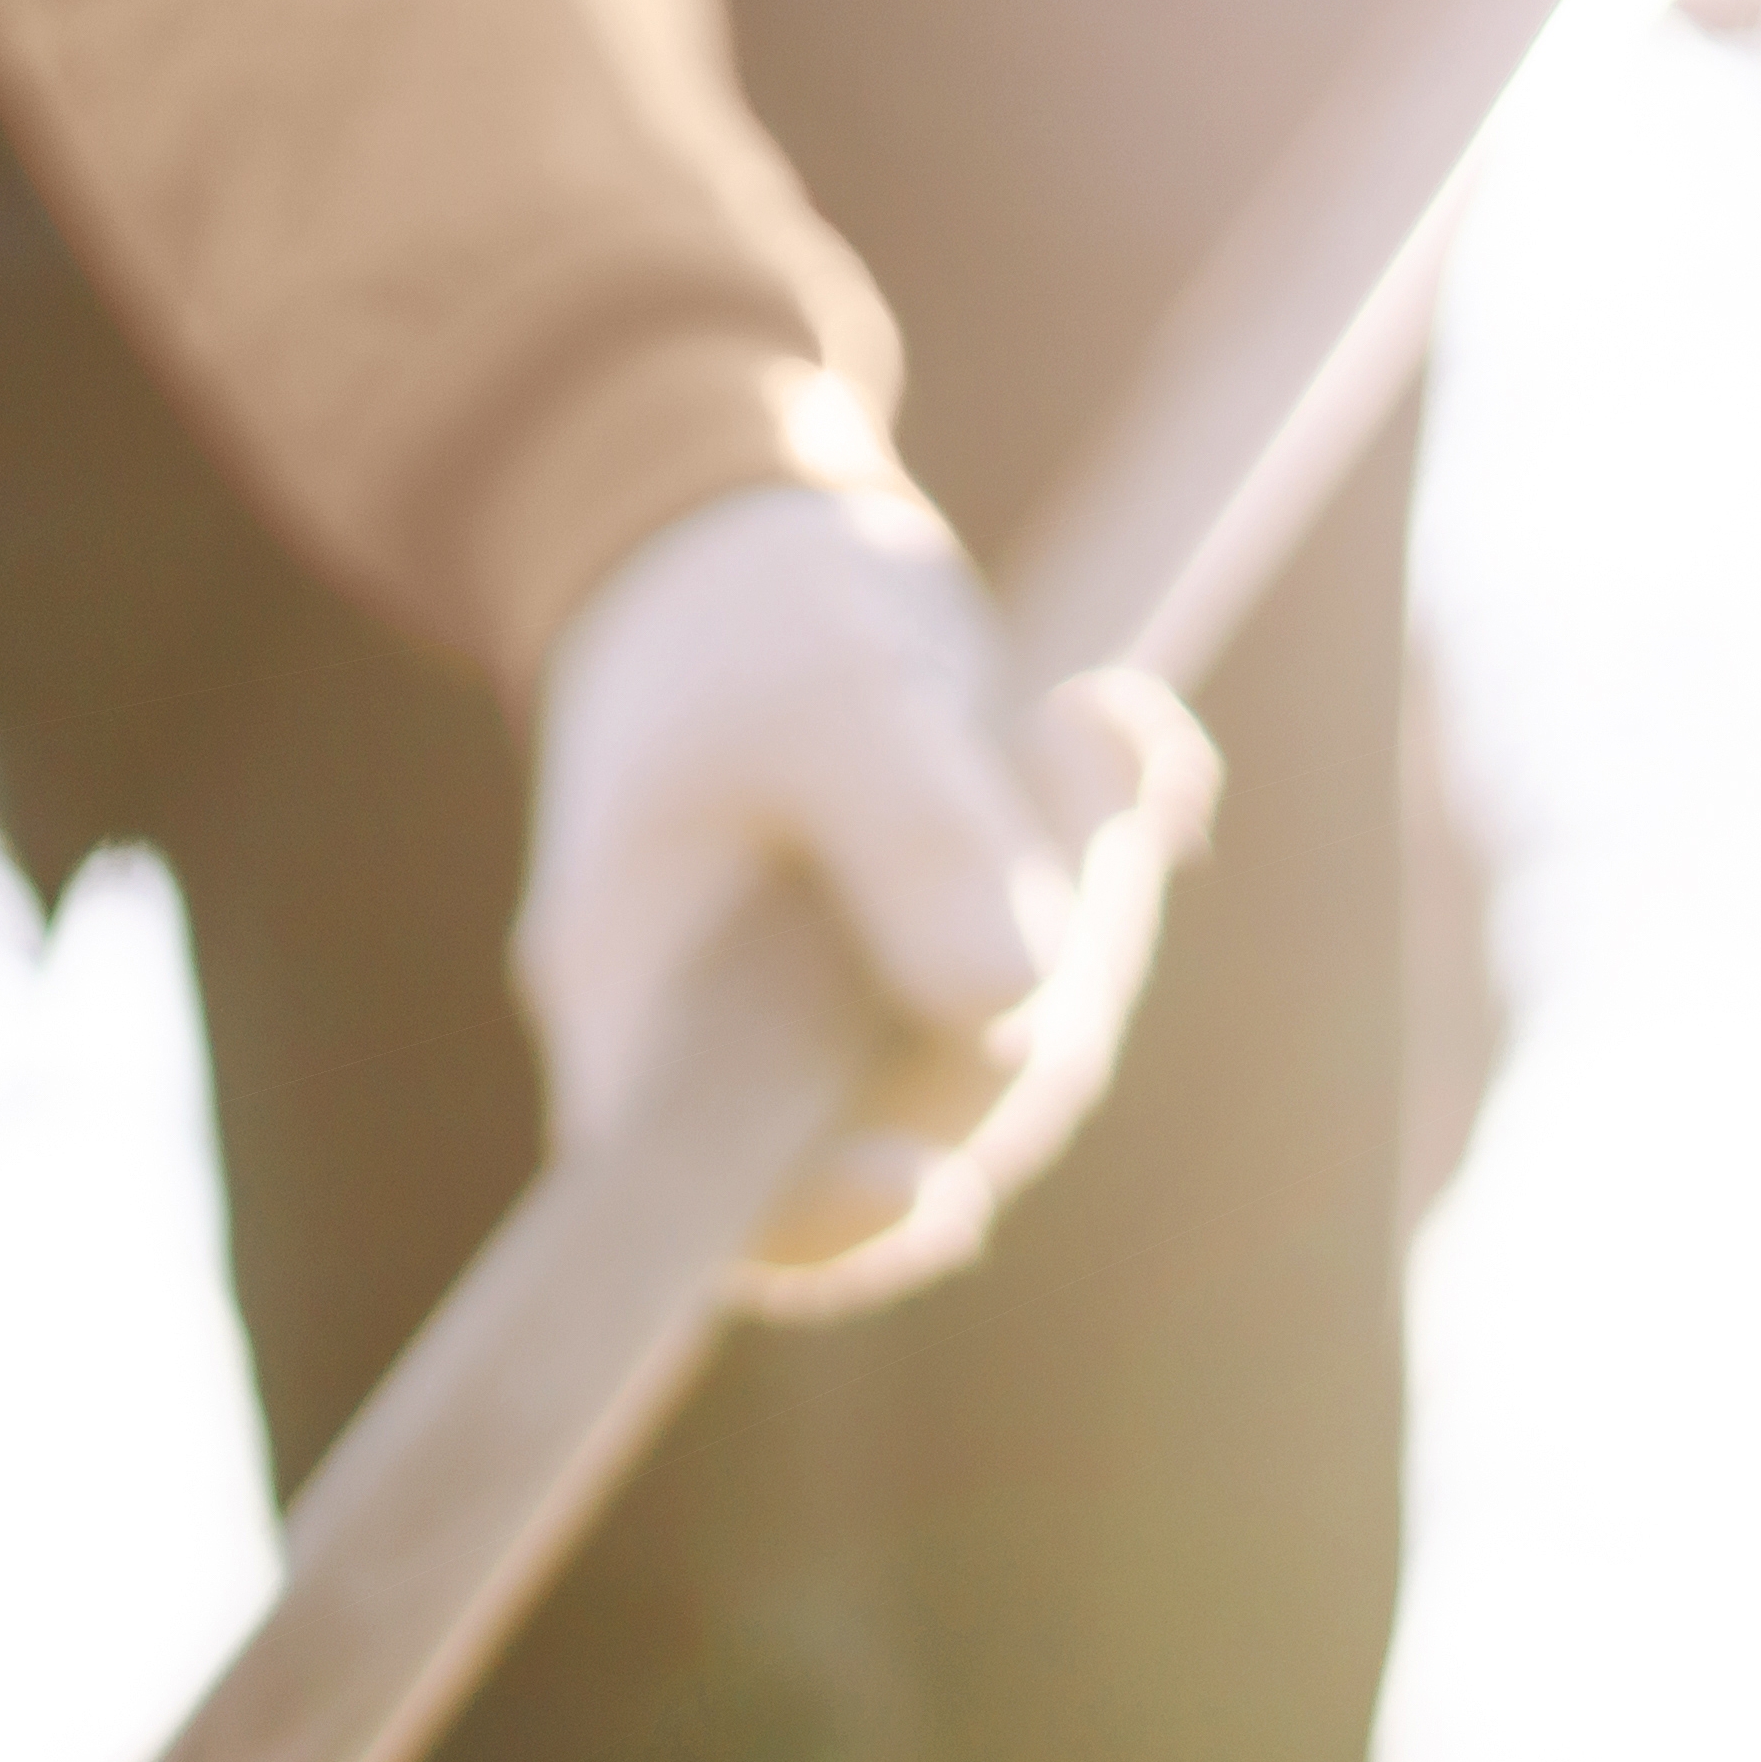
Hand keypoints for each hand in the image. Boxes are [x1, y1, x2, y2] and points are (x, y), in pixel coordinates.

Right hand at [513, 478, 1216, 1317]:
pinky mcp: (938, 976)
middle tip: (1079, 755)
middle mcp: (742, 1054)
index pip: (710, 1202)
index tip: (923, 1188)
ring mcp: (848, 1030)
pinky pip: (1057, 981)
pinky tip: (1119, 728)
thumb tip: (1017, 1003)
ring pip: (1010, 1057)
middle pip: (917, 1131)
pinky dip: (1109, 859)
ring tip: (1091, 726)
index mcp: (641, 1005)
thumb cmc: (744, 608)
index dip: (818, 1229)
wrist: (742, 532)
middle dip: (1038, 986)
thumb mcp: (828, 687)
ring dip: (1092, 903)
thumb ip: (912, 834)